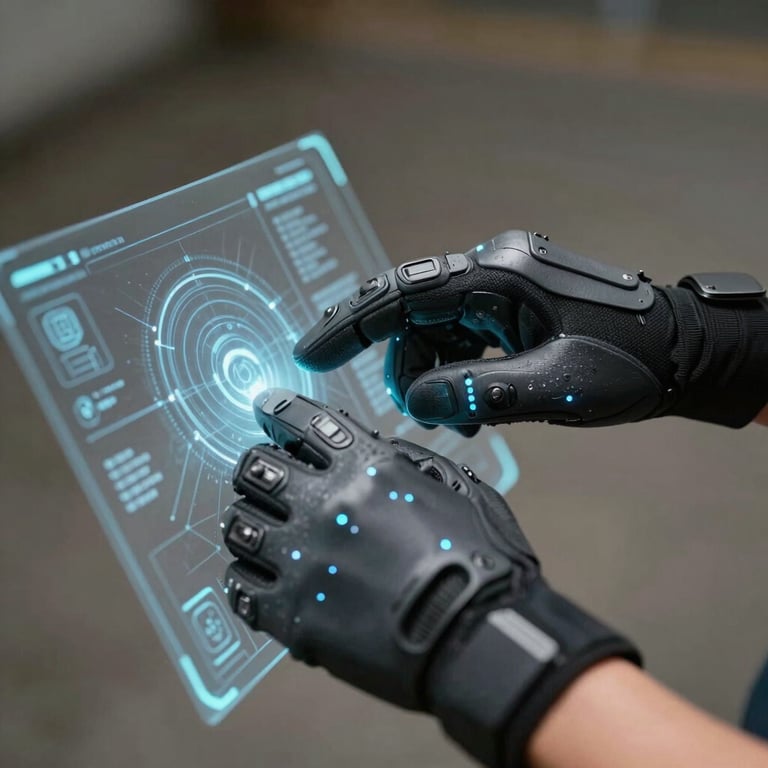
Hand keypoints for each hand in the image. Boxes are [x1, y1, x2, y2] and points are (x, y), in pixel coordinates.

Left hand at [221, 389, 638, 765]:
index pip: (303, 422)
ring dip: (248, 519)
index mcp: (367, 471)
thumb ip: (409, 462)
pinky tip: (256, 578)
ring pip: (239, 525)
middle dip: (258, 468)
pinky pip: (240, 587)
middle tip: (264, 478)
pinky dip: (243, 577)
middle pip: (256, 469)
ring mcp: (303, 563)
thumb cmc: (483, 564)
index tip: (265, 407)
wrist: (482, 641)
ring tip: (260, 527)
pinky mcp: (293, 616)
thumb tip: (376, 450)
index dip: (278, 408)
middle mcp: (325, 507)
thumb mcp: (460, 489)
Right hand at [293, 231, 766, 429]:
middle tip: (430, 414)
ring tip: (467, 417)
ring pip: (437, 331)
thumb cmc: (630, 364)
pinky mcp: (512, 305)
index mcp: (499, 276)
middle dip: (410, 368)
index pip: (404, 294)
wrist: (682, 354)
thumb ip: (479, 393)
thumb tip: (416, 403)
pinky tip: (478, 403)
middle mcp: (494, 271)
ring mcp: (503, 287)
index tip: (312, 354)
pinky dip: (460, 372)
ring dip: (438, 377)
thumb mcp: (554, 387)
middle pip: (416, 316)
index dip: (351, 323)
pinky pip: (463, 337)